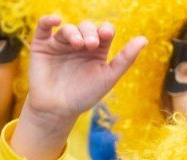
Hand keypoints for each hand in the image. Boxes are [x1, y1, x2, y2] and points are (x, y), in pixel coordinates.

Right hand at [13, 16, 146, 159]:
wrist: (58, 110)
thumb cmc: (84, 96)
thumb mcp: (108, 77)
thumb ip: (125, 59)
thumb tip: (144, 39)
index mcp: (96, 51)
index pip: (103, 31)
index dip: (105, 30)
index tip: (105, 36)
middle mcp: (79, 44)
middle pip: (87, 27)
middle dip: (90, 32)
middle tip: (91, 45)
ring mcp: (60, 44)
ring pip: (68, 28)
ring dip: (74, 32)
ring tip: (78, 44)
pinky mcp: (42, 45)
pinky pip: (44, 27)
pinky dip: (48, 21)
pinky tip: (56, 21)